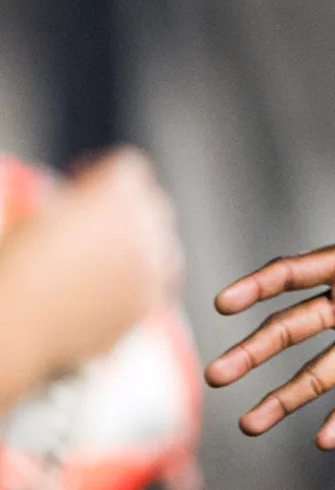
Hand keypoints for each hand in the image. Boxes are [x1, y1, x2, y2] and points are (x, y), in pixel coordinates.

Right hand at [0, 147, 183, 405]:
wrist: (15, 322)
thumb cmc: (17, 264)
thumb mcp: (42, 212)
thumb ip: (78, 197)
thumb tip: (87, 202)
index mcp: (116, 195)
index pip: (129, 167)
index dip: (101, 172)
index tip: (81, 182)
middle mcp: (145, 228)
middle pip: (153, 204)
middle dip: (127, 206)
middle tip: (94, 219)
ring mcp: (153, 269)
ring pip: (165, 245)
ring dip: (143, 244)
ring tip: (107, 255)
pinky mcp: (149, 304)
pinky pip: (157, 283)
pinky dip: (140, 282)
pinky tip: (109, 287)